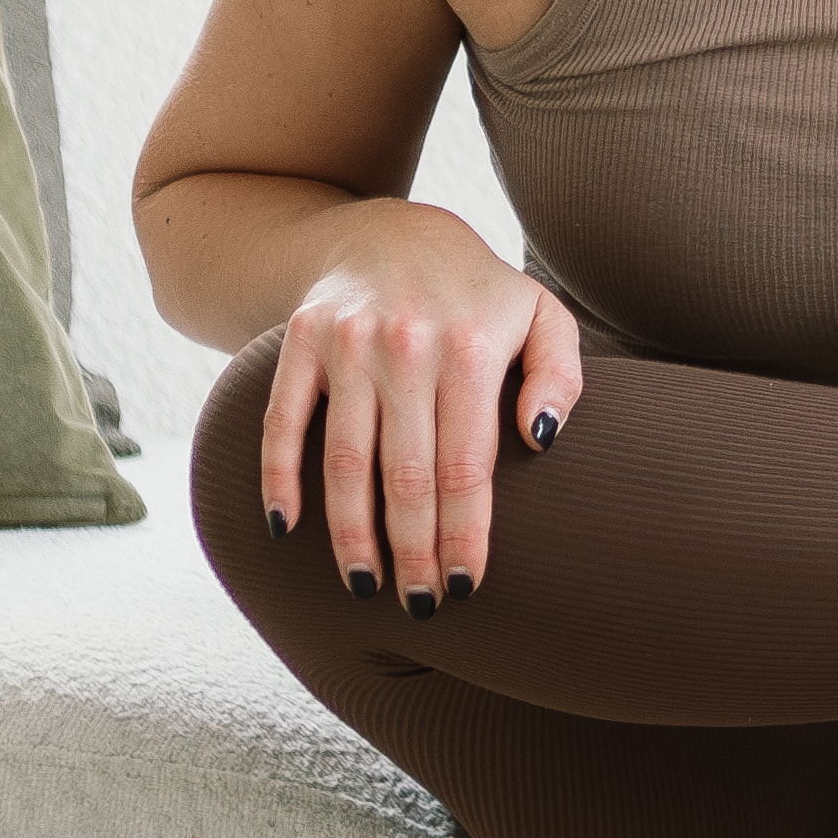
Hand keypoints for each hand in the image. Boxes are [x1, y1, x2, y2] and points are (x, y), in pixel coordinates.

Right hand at [258, 203, 583, 608]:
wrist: (392, 231)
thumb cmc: (478, 296)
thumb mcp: (541, 317)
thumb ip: (560, 377)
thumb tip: (540, 439)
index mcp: (471, 349)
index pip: (467, 468)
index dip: (464, 535)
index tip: (466, 587)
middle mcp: (406, 346)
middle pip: (405, 476)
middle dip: (412, 551)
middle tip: (420, 605)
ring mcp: (347, 343)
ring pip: (343, 461)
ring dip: (350, 534)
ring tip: (364, 587)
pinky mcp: (300, 340)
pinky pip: (283, 422)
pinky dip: (278, 478)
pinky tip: (286, 530)